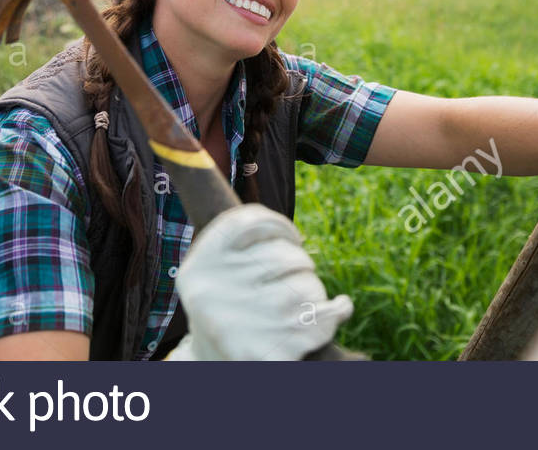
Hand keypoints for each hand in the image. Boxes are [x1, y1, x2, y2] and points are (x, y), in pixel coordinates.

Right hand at [165, 203, 351, 360]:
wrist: (216, 369)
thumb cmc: (228, 308)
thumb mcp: (216, 271)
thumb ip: (239, 238)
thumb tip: (222, 167)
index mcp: (199, 266)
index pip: (247, 222)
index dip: (280, 226)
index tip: (294, 239)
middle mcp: (212, 293)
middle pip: (285, 257)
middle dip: (302, 264)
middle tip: (300, 276)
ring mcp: (239, 326)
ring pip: (306, 287)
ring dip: (316, 292)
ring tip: (307, 302)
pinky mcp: (265, 354)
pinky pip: (320, 319)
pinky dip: (337, 311)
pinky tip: (339, 308)